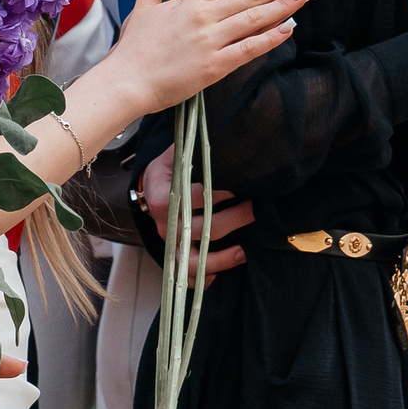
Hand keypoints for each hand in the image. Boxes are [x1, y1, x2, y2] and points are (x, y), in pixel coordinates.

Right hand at [103, 0, 316, 115]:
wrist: (124, 82)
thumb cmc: (133, 46)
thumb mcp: (144, 4)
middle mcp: (205, 15)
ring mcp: (211, 40)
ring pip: (255, 17)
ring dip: (284, 5)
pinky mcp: (215, 66)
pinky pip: (250, 48)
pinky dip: (271, 37)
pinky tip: (289, 27)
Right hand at [137, 146, 253, 282]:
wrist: (151, 187)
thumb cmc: (169, 170)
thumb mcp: (176, 152)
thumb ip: (194, 146)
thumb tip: (221, 128)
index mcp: (163, 196)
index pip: (195, 197)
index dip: (220, 193)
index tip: (241, 186)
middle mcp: (164, 224)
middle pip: (200, 229)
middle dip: (233, 219)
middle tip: (256, 209)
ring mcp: (169, 243)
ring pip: (192, 260)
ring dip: (221, 259)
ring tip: (245, 252)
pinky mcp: (174, 256)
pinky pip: (185, 276)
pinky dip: (201, 280)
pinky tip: (217, 279)